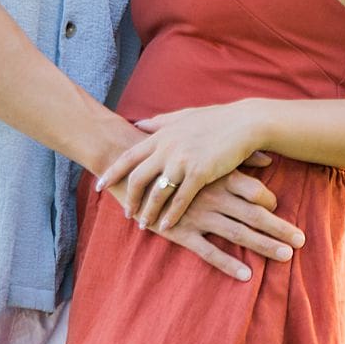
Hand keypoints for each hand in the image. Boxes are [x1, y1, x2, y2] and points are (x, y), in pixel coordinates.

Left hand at [96, 102, 270, 232]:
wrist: (244, 123)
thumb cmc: (216, 120)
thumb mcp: (183, 117)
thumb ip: (160, 123)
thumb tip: (139, 123)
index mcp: (161, 136)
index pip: (129, 156)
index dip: (112, 172)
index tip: (99, 186)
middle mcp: (167, 148)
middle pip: (138, 178)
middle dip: (130, 199)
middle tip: (126, 213)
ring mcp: (182, 161)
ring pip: (156, 193)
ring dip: (148, 212)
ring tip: (144, 225)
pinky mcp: (200, 173)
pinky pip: (180, 200)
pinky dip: (171, 215)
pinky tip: (166, 226)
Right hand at [111, 170, 303, 282]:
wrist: (130, 169)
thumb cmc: (172, 162)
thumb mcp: (203, 155)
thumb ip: (239, 158)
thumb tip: (270, 156)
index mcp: (220, 176)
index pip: (256, 191)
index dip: (272, 203)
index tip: (282, 212)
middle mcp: (214, 196)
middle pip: (255, 215)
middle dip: (280, 229)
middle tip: (302, 241)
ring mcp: (198, 215)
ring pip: (238, 234)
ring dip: (263, 246)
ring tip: (285, 256)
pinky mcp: (181, 232)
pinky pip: (209, 251)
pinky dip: (228, 264)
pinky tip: (247, 276)